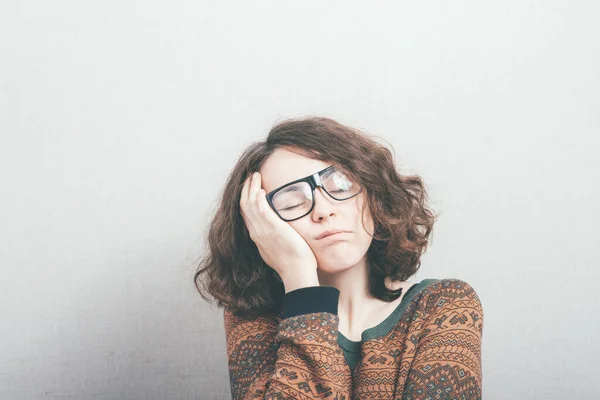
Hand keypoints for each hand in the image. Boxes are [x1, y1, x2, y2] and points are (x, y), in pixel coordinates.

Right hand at [240, 172, 318, 291]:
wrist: (296, 273)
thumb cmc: (292, 262)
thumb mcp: (276, 248)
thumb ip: (273, 236)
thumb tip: (277, 229)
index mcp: (257, 236)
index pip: (246, 213)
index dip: (246, 198)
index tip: (250, 187)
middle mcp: (256, 232)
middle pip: (244, 206)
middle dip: (246, 189)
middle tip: (251, 176)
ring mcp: (263, 231)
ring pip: (249, 204)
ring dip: (251, 188)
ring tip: (255, 176)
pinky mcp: (273, 228)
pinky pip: (261, 209)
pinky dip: (258, 197)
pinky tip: (260, 189)